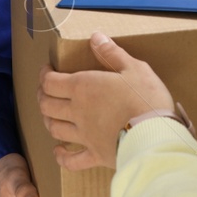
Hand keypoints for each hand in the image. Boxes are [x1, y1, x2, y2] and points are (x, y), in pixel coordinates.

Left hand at [38, 33, 174, 170]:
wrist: (154, 135)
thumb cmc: (146, 98)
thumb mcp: (134, 67)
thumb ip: (112, 53)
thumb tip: (95, 37)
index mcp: (84, 87)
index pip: (50, 82)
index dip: (44, 75)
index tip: (47, 70)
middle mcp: (77, 111)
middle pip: (47, 105)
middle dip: (42, 95)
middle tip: (45, 90)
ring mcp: (84, 135)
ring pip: (54, 128)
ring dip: (48, 120)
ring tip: (50, 114)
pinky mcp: (94, 155)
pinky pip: (71, 160)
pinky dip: (62, 157)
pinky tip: (59, 152)